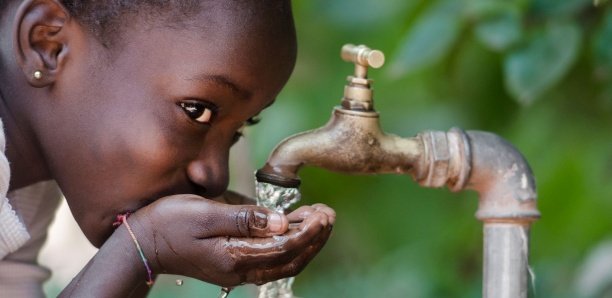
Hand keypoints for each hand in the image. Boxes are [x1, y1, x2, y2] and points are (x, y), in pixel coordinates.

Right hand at [127, 195, 334, 286]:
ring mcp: (238, 269)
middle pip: (291, 259)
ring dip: (305, 242)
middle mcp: (240, 269)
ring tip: (320, 218)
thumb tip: (282, 222)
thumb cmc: (170, 222)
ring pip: (284, 262)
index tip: (323, 213)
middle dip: (314, 238)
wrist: (143, 243)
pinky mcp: (234, 263)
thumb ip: (245, 218)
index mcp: (235, 256)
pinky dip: (289, 245)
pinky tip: (296, 226)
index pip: (285, 247)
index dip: (308, 231)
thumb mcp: (206, 213)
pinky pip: (271, 259)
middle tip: (328, 214)